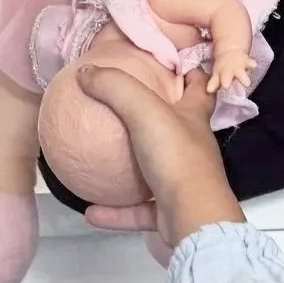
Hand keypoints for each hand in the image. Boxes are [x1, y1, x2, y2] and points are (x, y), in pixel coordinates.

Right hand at [74, 65, 240, 246]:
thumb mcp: (144, 111)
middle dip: (156, 114)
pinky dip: (115, 211)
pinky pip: (138, 210)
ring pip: (155, 170)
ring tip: (100, 161)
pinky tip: (89, 210)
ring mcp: (182, 181)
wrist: (194, 219)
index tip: (162, 63)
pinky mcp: (171, 212)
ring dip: (129, 167)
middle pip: (176, 125)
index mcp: (194, 117)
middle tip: (122, 105)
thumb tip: (85, 71)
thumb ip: (115, 88)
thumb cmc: (176, 157)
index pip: (198, 85)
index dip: (186, 70)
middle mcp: (191, 146)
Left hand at [204, 41, 250, 95]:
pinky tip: (253, 66)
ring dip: (242, 77)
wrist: (231, 53)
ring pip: (240, 73)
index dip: (213, 85)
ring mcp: (238, 67)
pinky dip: (252, 64)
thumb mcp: (217, 75)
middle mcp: (229, 71)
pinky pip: (250, 63)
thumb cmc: (223, 69)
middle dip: (226, 81)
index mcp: (220, 75)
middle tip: (225, 86)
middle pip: (227, 77)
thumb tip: (209, 90)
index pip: (216, 81)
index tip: (210, 90)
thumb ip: (214, 83)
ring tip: (246, 83)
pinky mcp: (247, 62)